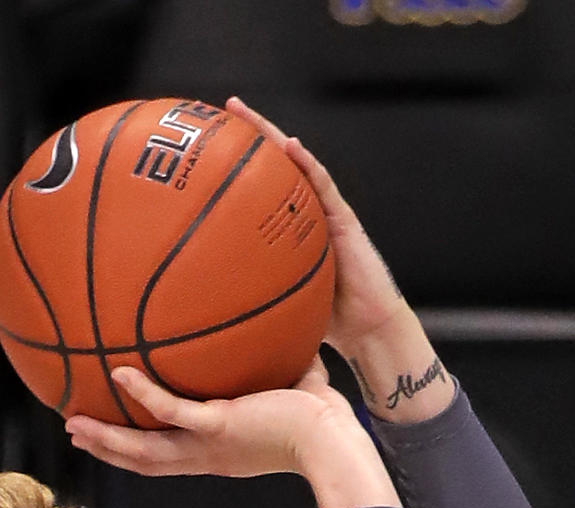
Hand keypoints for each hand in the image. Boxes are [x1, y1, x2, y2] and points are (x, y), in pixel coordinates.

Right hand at [65, 357, 371, 479]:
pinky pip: (172, 411)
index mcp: (218, 453)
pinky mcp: (220, 427)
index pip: (168, 456)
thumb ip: (272, 362)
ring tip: (74, 423)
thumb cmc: (321, 420)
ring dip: (109, 438)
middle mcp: (208, 456)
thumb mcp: (286, 387)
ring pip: (145, 449)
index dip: (135, 451)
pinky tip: (119, 373)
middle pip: (144, 461)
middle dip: (108, 449)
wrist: (333, 440)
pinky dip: (144, 393)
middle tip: (76, 434)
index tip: (111, 438)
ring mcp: (210, 444)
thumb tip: (276, 328)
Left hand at [225, 96, 407, 356]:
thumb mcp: (278, 307)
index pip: (258, 192)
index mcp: (286, 232)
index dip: (235, 170)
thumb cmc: (325, 323)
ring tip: (245, 113)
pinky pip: (323, 186)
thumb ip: (252, 296)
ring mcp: (326, 213)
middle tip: (224, 110)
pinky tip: (290, 146)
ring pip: (296, 165)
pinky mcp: (345, 219)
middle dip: (250, 136)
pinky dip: (307, 164)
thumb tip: (206, 310)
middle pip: (274, 167)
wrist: (368, 330)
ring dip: (272, 136)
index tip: (206, 150)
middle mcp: (305, 215)